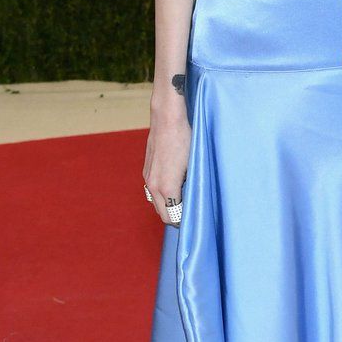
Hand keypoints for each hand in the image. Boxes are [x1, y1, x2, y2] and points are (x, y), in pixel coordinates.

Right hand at [143, 107, 190, 226]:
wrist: (167, 118)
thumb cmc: (185, 139)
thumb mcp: (194, 165)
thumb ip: (191, 187)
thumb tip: (194, 200)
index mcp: (166, 187)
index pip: (172, 217)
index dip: (184, 222)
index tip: (195, 221)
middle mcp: (153, 185)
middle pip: (163, 214)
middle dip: (175, 216)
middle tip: (191, 214)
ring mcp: (148, 178)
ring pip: (156, 203)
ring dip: (168, 206)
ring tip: (184, 201)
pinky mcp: (146, 170)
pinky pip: (153, 191)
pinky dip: (162, 195)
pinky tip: (175, 187)